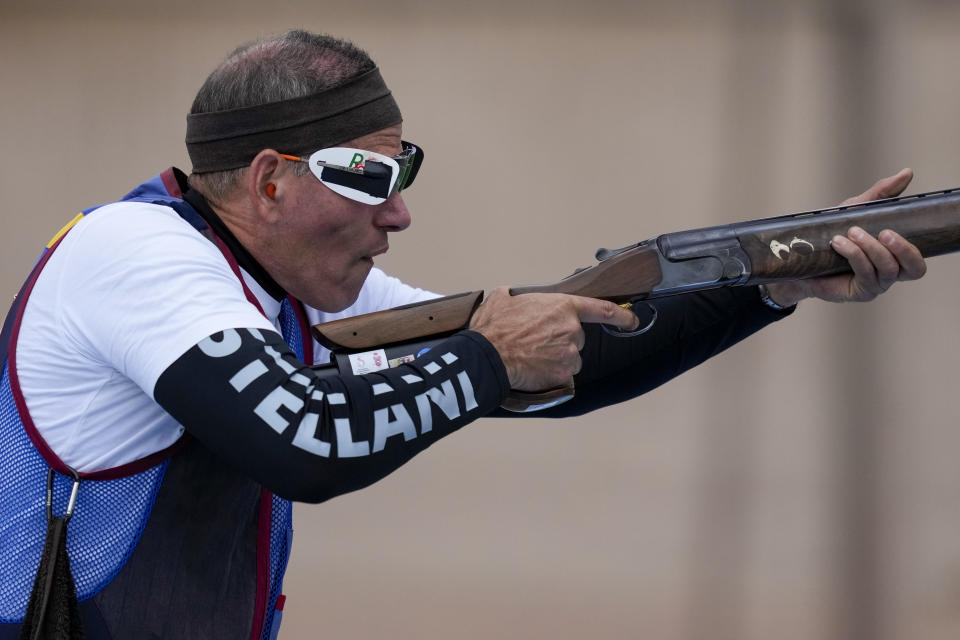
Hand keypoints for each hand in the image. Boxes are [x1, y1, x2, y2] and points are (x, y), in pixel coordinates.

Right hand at [469, 287, 638, 390]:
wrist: (488, 355)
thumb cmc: (494, 327)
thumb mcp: (503, 298)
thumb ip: (517, 296)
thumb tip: (512, 297)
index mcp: (563, 306)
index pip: (603, 310)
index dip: (623, 316)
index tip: (633, 321)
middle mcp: (572, 330)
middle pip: (576, 338)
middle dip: (561, 340)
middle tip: (537, 342)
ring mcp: (569, 354)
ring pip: (570, 358)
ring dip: (556, 358)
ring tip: (532, 356)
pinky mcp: (562, 374)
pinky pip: (562, 375)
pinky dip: (551, 374)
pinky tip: (534, 369)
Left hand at [765, 168, 927, 305]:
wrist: (797, 259)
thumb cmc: (831, 235)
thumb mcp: (855, 210)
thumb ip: (881, 194)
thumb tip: (907, 173)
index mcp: (894, 256)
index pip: (918, 259)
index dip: (914, 246)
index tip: (894, 225)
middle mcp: (889, 273)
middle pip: (913, 269)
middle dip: (902, 249)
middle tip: (884, 232)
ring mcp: (875, 285)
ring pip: (887, 269)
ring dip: (871, 248)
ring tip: (852, 232)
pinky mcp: (858, 292)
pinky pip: (865, 274)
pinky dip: (854, 255)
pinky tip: (840, 243)